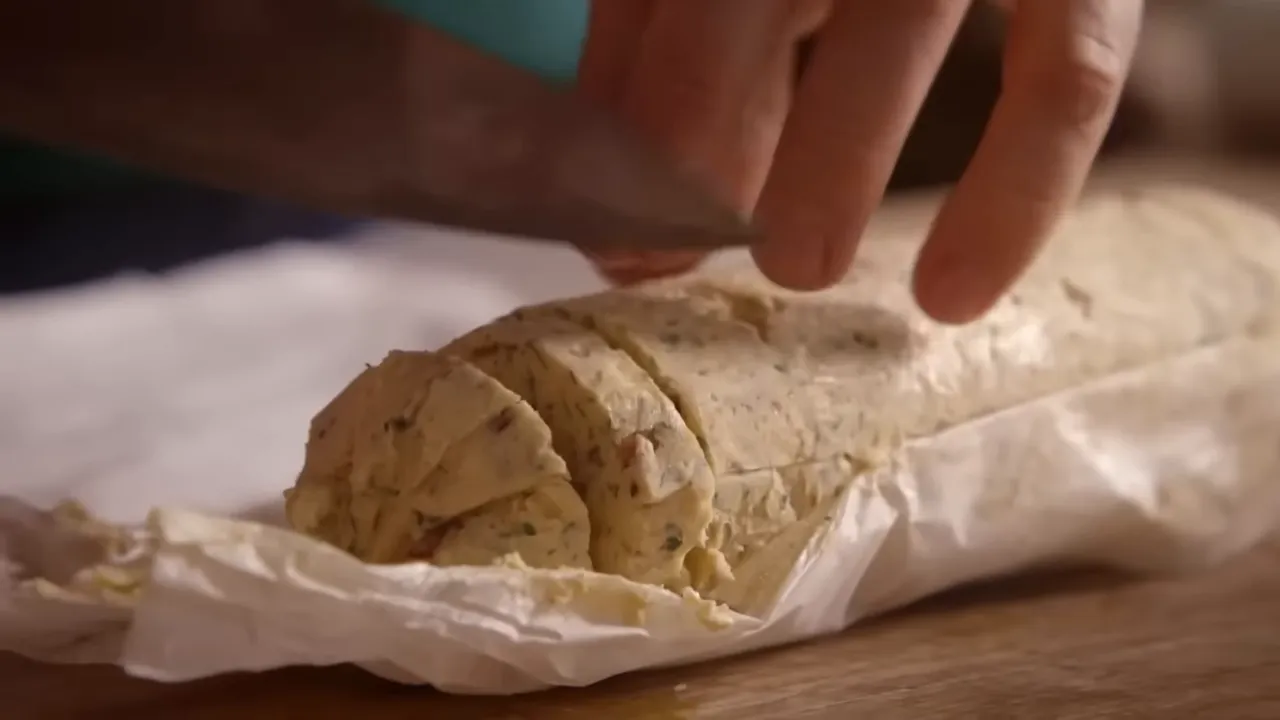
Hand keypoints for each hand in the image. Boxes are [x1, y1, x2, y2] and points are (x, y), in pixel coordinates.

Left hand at [577, 0, 1142, 323]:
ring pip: (897, 28)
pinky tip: (951, 294)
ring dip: (830, 154)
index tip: (611, 227)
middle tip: (672, 244)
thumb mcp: (759, 2)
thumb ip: (676, 67)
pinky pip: (1066, 77)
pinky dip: (1015, 191)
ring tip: (795, 268)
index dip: (627, 109)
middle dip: (700, 122)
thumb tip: (629, 245)